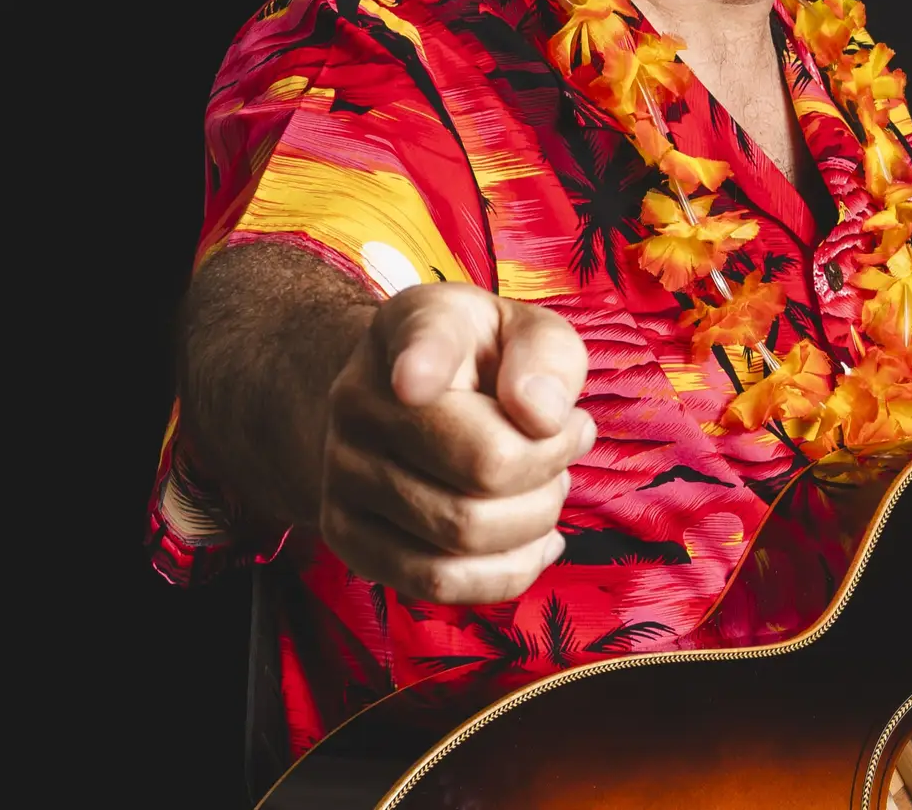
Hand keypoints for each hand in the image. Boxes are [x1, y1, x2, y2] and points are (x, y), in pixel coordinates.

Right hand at [319, 282, 592, 603]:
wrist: (406, 395)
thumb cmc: (484, 361)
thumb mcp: (526, 330)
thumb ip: (548, 356)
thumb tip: (543, 416)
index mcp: (410, 328)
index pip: (418, 344)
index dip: (419, 364)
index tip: (417, 382)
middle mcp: (359, 401)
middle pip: (483, 465)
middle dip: (551, 467)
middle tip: (568, 442)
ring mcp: (343, 474)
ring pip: (461, 534)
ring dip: (535, 520)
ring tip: (546, 486)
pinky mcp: (348, 537)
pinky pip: (435, 583)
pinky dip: (507, 571)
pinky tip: (536, 540)